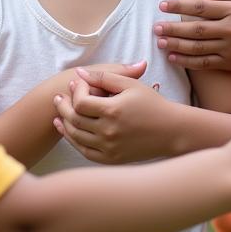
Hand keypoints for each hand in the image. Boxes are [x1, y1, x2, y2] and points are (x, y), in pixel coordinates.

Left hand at [53, 68, 173, 163]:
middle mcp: (109, 132)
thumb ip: (104, 76)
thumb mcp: (131, 84)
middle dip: (63, 107)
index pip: (80, 102)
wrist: (171, 131)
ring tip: (59, 114)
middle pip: (74, 120)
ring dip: (65, 124)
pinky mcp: (112, 159)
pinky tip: (70, 132)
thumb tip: (79, 73)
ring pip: (77, 136)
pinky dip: (74, 141)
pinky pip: (85, 151)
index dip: (76, 91)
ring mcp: (109, 148)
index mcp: (113, 111)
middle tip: (59, 98)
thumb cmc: (153, 104)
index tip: (77, 83)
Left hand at [155, 0, 230, 71]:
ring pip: (198, 48)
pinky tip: (172, 57)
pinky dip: (187, 61)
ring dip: (176, 45)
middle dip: (173, 28)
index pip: (201, 7)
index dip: (180, 6)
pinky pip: (204, 63)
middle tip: (156, 27)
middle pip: (197, 29)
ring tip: (160, 42)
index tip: (162, 5)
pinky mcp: (230, 63)